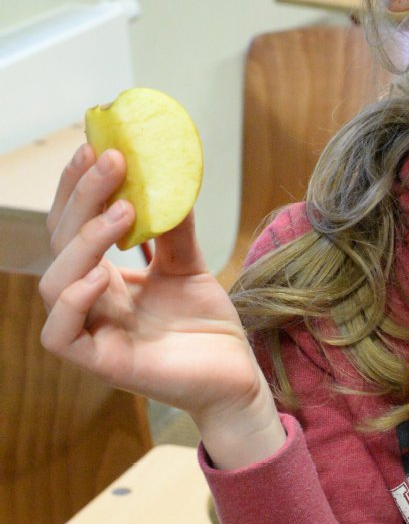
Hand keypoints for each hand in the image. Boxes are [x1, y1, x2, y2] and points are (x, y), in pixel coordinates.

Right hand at [40, 143, 280, 453]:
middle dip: (83, 197)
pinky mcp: (104, 364)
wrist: (238, 377)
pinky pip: (61, 335)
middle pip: (60, 244)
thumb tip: (168, 175)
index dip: (77, 187)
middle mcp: (90, 301)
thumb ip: (174, 228)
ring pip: (54, 284)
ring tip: (124, 211)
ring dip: (84, 241)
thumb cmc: (209, 326)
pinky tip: (104, 274)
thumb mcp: (191, 265)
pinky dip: (74, 300)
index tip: (96, 146)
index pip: (73, 225)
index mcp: (104, 277)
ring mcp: (93, 333)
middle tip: (114, 160)